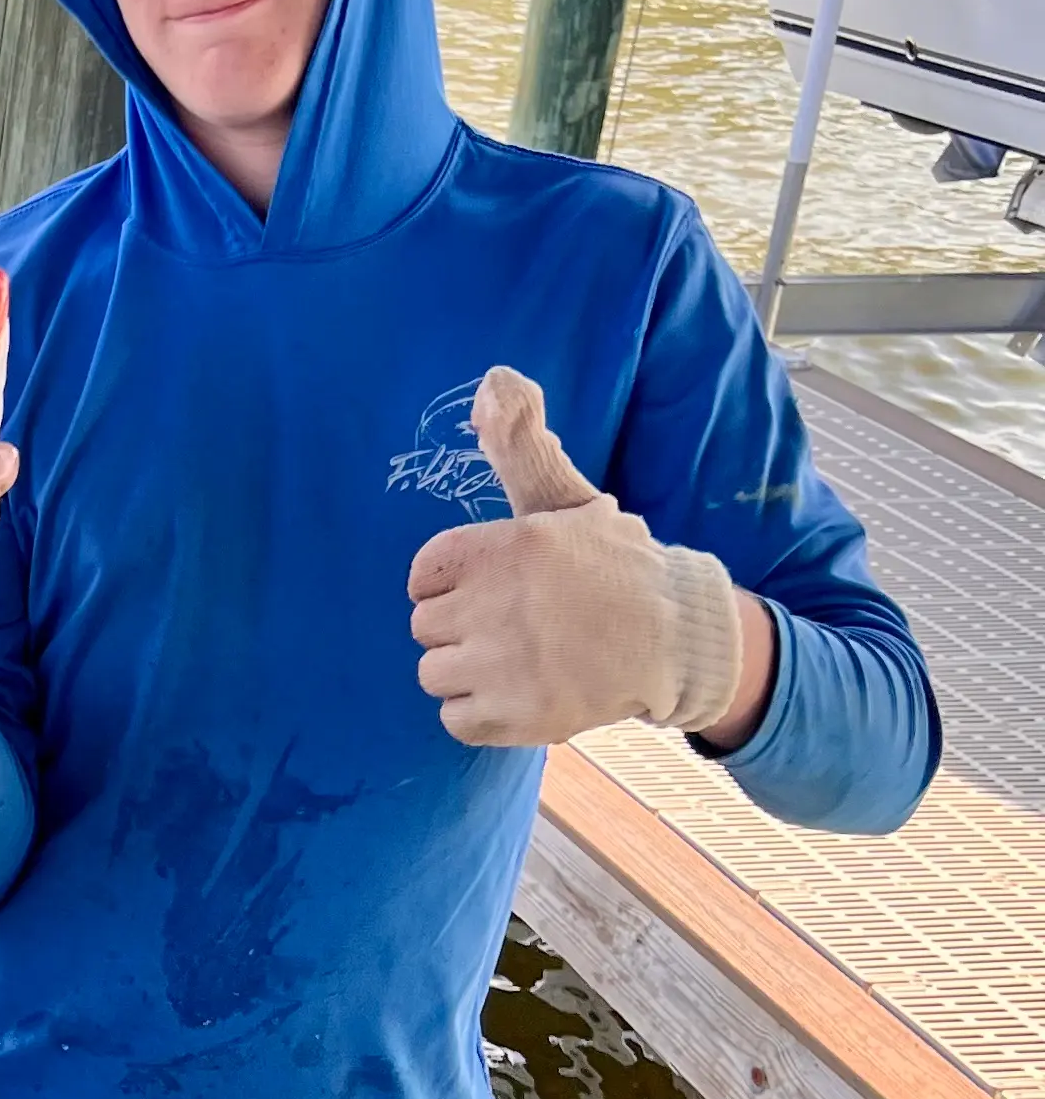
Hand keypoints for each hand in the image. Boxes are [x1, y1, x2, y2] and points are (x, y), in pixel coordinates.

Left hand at [407, 367, 744, 749]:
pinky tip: (522, 691)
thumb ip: (520, 448)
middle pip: (425, 627)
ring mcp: (503, 665)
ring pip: (433, 673)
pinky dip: (482, 713)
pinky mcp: (514, 716)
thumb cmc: (613, 564)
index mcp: (504, 548)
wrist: (676, 638)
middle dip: (463, 627)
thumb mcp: (566, 500)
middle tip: (517, 623)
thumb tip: (494, 380)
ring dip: (469, 672)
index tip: (494, 586)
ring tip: (521, 657)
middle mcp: (497, 605)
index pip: (422, 576)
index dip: (453, 584)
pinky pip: (454, 719)